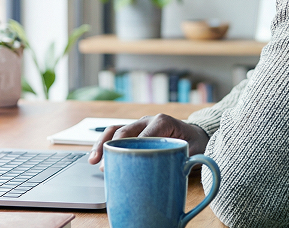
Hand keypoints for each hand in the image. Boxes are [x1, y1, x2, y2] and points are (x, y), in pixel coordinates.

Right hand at [87, 113, 209, 168]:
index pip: (145, 133)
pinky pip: (116, 135)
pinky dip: (105, 144)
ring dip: (102, 143)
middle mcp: (148, 121)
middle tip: (103, 165)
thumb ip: (186, 156)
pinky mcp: (134, 132)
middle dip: (112, 146)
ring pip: (116, 130)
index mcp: (162, 121)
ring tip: (93, 160)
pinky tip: (96, 157)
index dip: (133, 147)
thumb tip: (178, 167)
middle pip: (125, 130)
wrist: (195, 133)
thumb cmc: (194, 141)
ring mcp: (139, 126)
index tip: (124, 161)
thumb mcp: (194, 149)